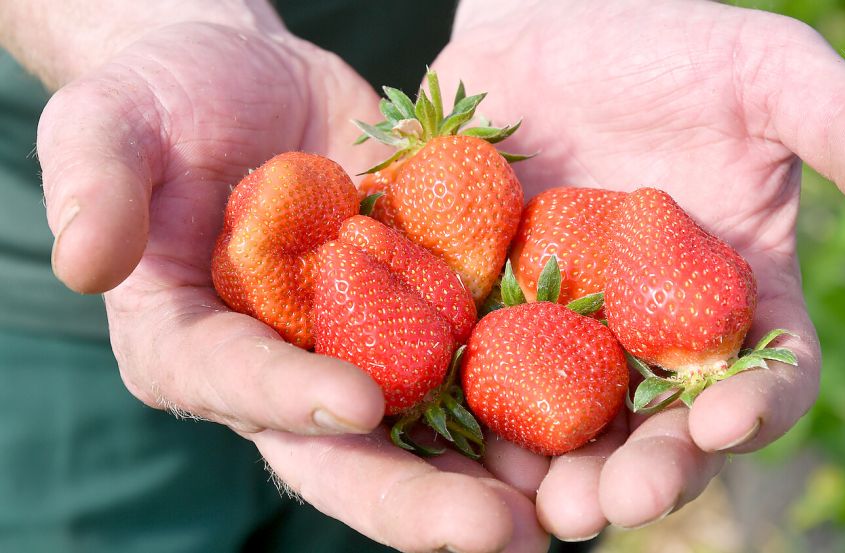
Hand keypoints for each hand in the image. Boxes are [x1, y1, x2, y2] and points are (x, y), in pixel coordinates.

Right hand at [33, 16, 546, 552]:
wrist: (257, 84)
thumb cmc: (166, 99)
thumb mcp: (112, 123)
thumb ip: (95, 183)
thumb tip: (82, 263)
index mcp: (196, 347)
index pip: (237, 386)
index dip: (291, 401)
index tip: (360, 404)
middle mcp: (286, 372)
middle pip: (349, 451)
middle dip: (421, 495)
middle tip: (498, 532)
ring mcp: (363, 349)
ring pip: (430, 431)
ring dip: (499, 477)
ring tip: (574, 506)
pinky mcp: (424, 314)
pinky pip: (478, 361)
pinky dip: (535, 396)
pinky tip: (601, 421)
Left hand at [434, 0, 844, 539]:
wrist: (547, 24)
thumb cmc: (668, 46)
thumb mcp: (767, 75)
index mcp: (735, 295)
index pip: (766, 374)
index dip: (755, 409)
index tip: (723, 425)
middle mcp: (655, 332)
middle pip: (663, 427)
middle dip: (646, 472)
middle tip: (614, 502)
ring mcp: (569, 331)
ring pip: (574, 424)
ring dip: (562, 474)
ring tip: (545, 506)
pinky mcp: (493, 316)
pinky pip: (487, 379)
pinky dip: (479, 418)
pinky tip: (462, 447)